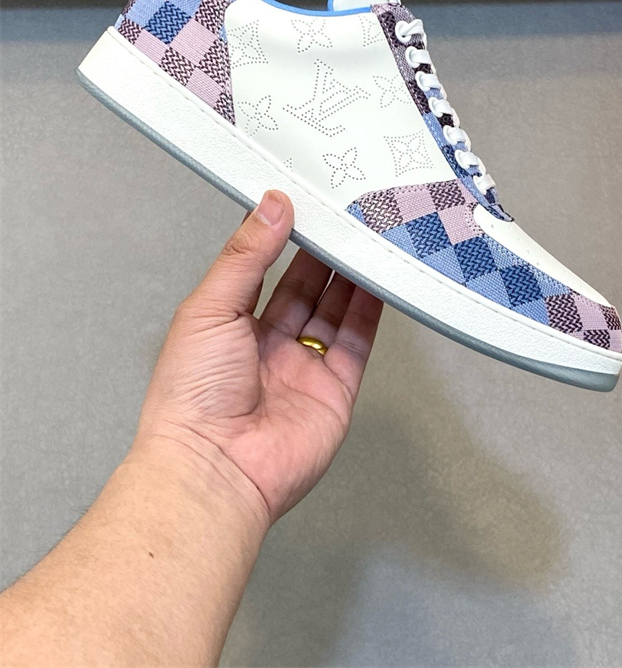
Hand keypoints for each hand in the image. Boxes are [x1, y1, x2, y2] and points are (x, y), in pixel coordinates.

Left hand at [135, 190, 382, 524]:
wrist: (216, 469)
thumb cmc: (192, 396)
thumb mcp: (210, 308)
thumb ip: (246, 256)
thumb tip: (272, 206)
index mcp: (228, 325)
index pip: (262, 270)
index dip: (283, 238)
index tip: (304, 204)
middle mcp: (267, 346)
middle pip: (303, 287)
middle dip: (323, 252)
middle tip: (344, 216)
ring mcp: (303, 368)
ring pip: (334, 310)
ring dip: (350, 275)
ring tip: (367, 237)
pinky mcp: (334, 390)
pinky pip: (357, 342)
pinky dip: (371, 311)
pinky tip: (379, 280)